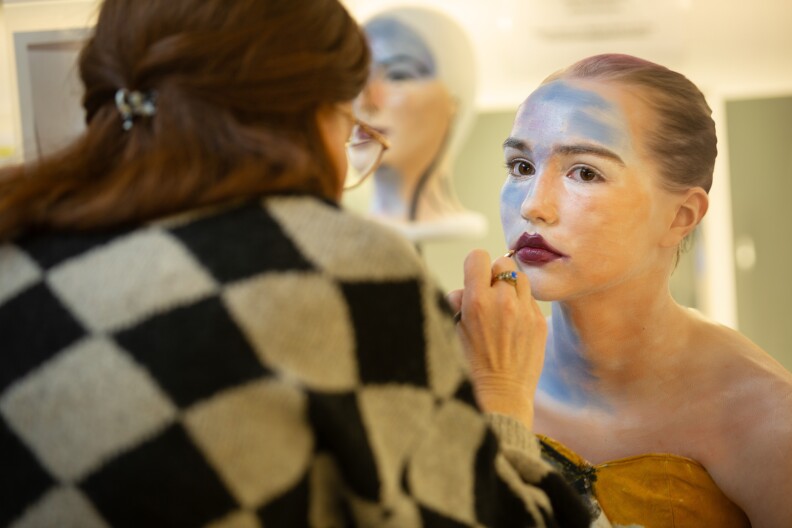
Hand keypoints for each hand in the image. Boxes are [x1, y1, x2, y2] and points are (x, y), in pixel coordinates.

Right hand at [448, 249, 546, 429]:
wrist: (501, 396)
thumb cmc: (470, 366)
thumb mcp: (452, 331)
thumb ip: (457, 303)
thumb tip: (465, 290)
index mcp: (476, 301)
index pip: (478, 257)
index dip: (474, 266)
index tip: (473, 279)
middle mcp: (503, 301)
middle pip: (502, 264)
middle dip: (493, 276)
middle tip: (487, 297)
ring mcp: (525, 311)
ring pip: (520, 278)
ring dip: (510, 287)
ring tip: (502, 309)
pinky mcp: (540, 322)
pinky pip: (530, 300)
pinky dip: (522, 306)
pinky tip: (514, 327)